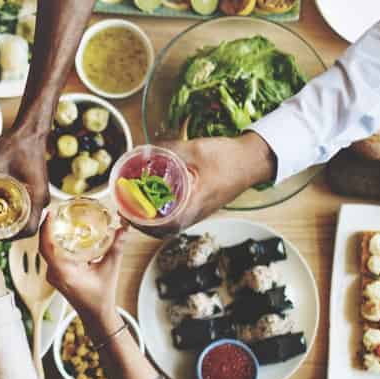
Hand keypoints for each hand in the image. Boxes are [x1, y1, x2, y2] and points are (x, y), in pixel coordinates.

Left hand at [0, 129, 49, 237]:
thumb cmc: (15, 145)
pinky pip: (27, 207)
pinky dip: (14, 211)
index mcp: (36, 197)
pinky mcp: (36, 189)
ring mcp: (40, 195)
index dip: (11, 237)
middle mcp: (41, 199)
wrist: (30, 131)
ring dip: (11, 222)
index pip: (28, 230)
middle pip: (26, 226)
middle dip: (7, 231)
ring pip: (27, 218)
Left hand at [40, 212, 131, 329]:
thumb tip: (123, 228)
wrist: (97, 315)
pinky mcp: (57, 276)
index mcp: (63, 272)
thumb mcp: (110, 269)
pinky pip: (52, 256)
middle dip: (49, 227)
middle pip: (45, 245)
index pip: (46, 246)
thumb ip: (116, 247)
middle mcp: (54, 274)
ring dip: (51, 236)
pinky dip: (56, 244)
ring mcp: (53, 276)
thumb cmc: (101, 297)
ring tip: (59, 219)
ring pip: (47, 251)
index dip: (45, 228)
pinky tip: (63, 235)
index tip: (49, 214)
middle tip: (57, 212)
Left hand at [127, 133, 275, 237]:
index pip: (162, 227)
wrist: (253, 159)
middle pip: (162, 229)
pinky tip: (155, 197)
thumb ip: (168, 149)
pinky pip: (179, 215)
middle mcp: (196, 213)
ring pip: (170, 224)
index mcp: (193, 205)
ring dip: (152, 218)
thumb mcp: (194, 149)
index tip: (126, 213)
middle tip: (126, 209)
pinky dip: (163, 211)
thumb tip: (143, 149)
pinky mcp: (202, 205)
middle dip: (141, 223)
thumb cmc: (228, 157)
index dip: (141, 224)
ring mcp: (200, 211)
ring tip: (136, 204)